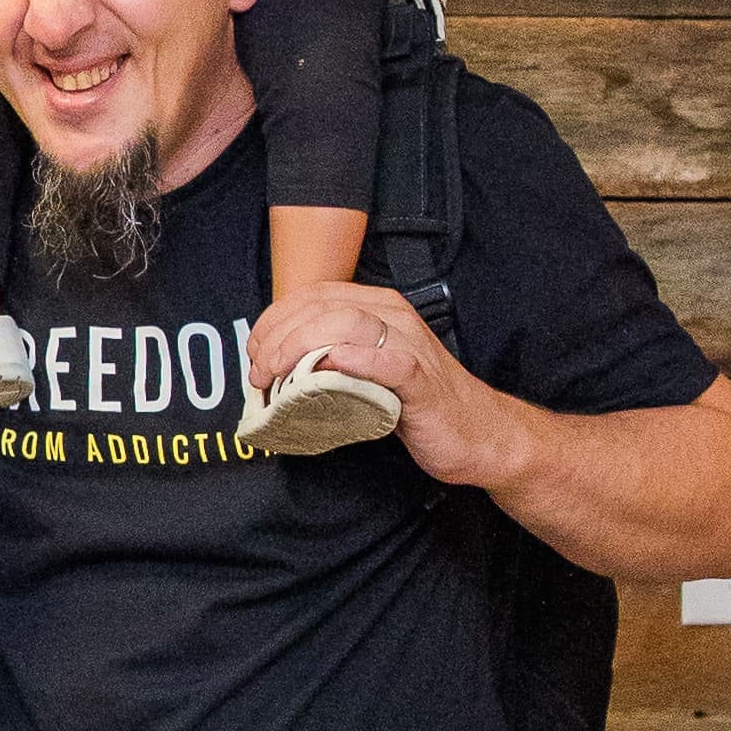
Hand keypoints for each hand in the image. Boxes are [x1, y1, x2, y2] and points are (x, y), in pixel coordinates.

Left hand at [241, 283, 528, 491]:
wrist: (477, 435)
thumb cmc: (414, 404)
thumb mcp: (365, 371)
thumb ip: (328, 357)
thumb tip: (274, 365)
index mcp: (377, 307)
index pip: (313, 295)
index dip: (274, 318)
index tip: (253, 351)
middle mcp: (393, 316)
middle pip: (322, 307)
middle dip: (278, 336)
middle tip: (257, 372)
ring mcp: (410, 344)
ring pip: (346, 324)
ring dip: (301, 347)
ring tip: (276, 376)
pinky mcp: (422, 379)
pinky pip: (388, 362)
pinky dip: (356, 361)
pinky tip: (330, 367)